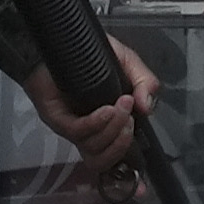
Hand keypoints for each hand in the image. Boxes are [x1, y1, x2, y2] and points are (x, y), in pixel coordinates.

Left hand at [32, 39, 162, 157]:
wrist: (60, 41)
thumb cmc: (90, 55)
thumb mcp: (128, 63)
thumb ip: (144, 83)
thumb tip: (147, 108)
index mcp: (105, 124)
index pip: (115, 157)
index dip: (128, 162)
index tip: (140, 160)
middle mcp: (87, 132)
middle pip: (103, 161)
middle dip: (123, 143)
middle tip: (130, 118)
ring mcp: (70, 127)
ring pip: (93, 148)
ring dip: (113, 130)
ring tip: (122, 107)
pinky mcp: (56, 118)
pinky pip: (79, 130)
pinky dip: (97, 123)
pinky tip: (108, 109)